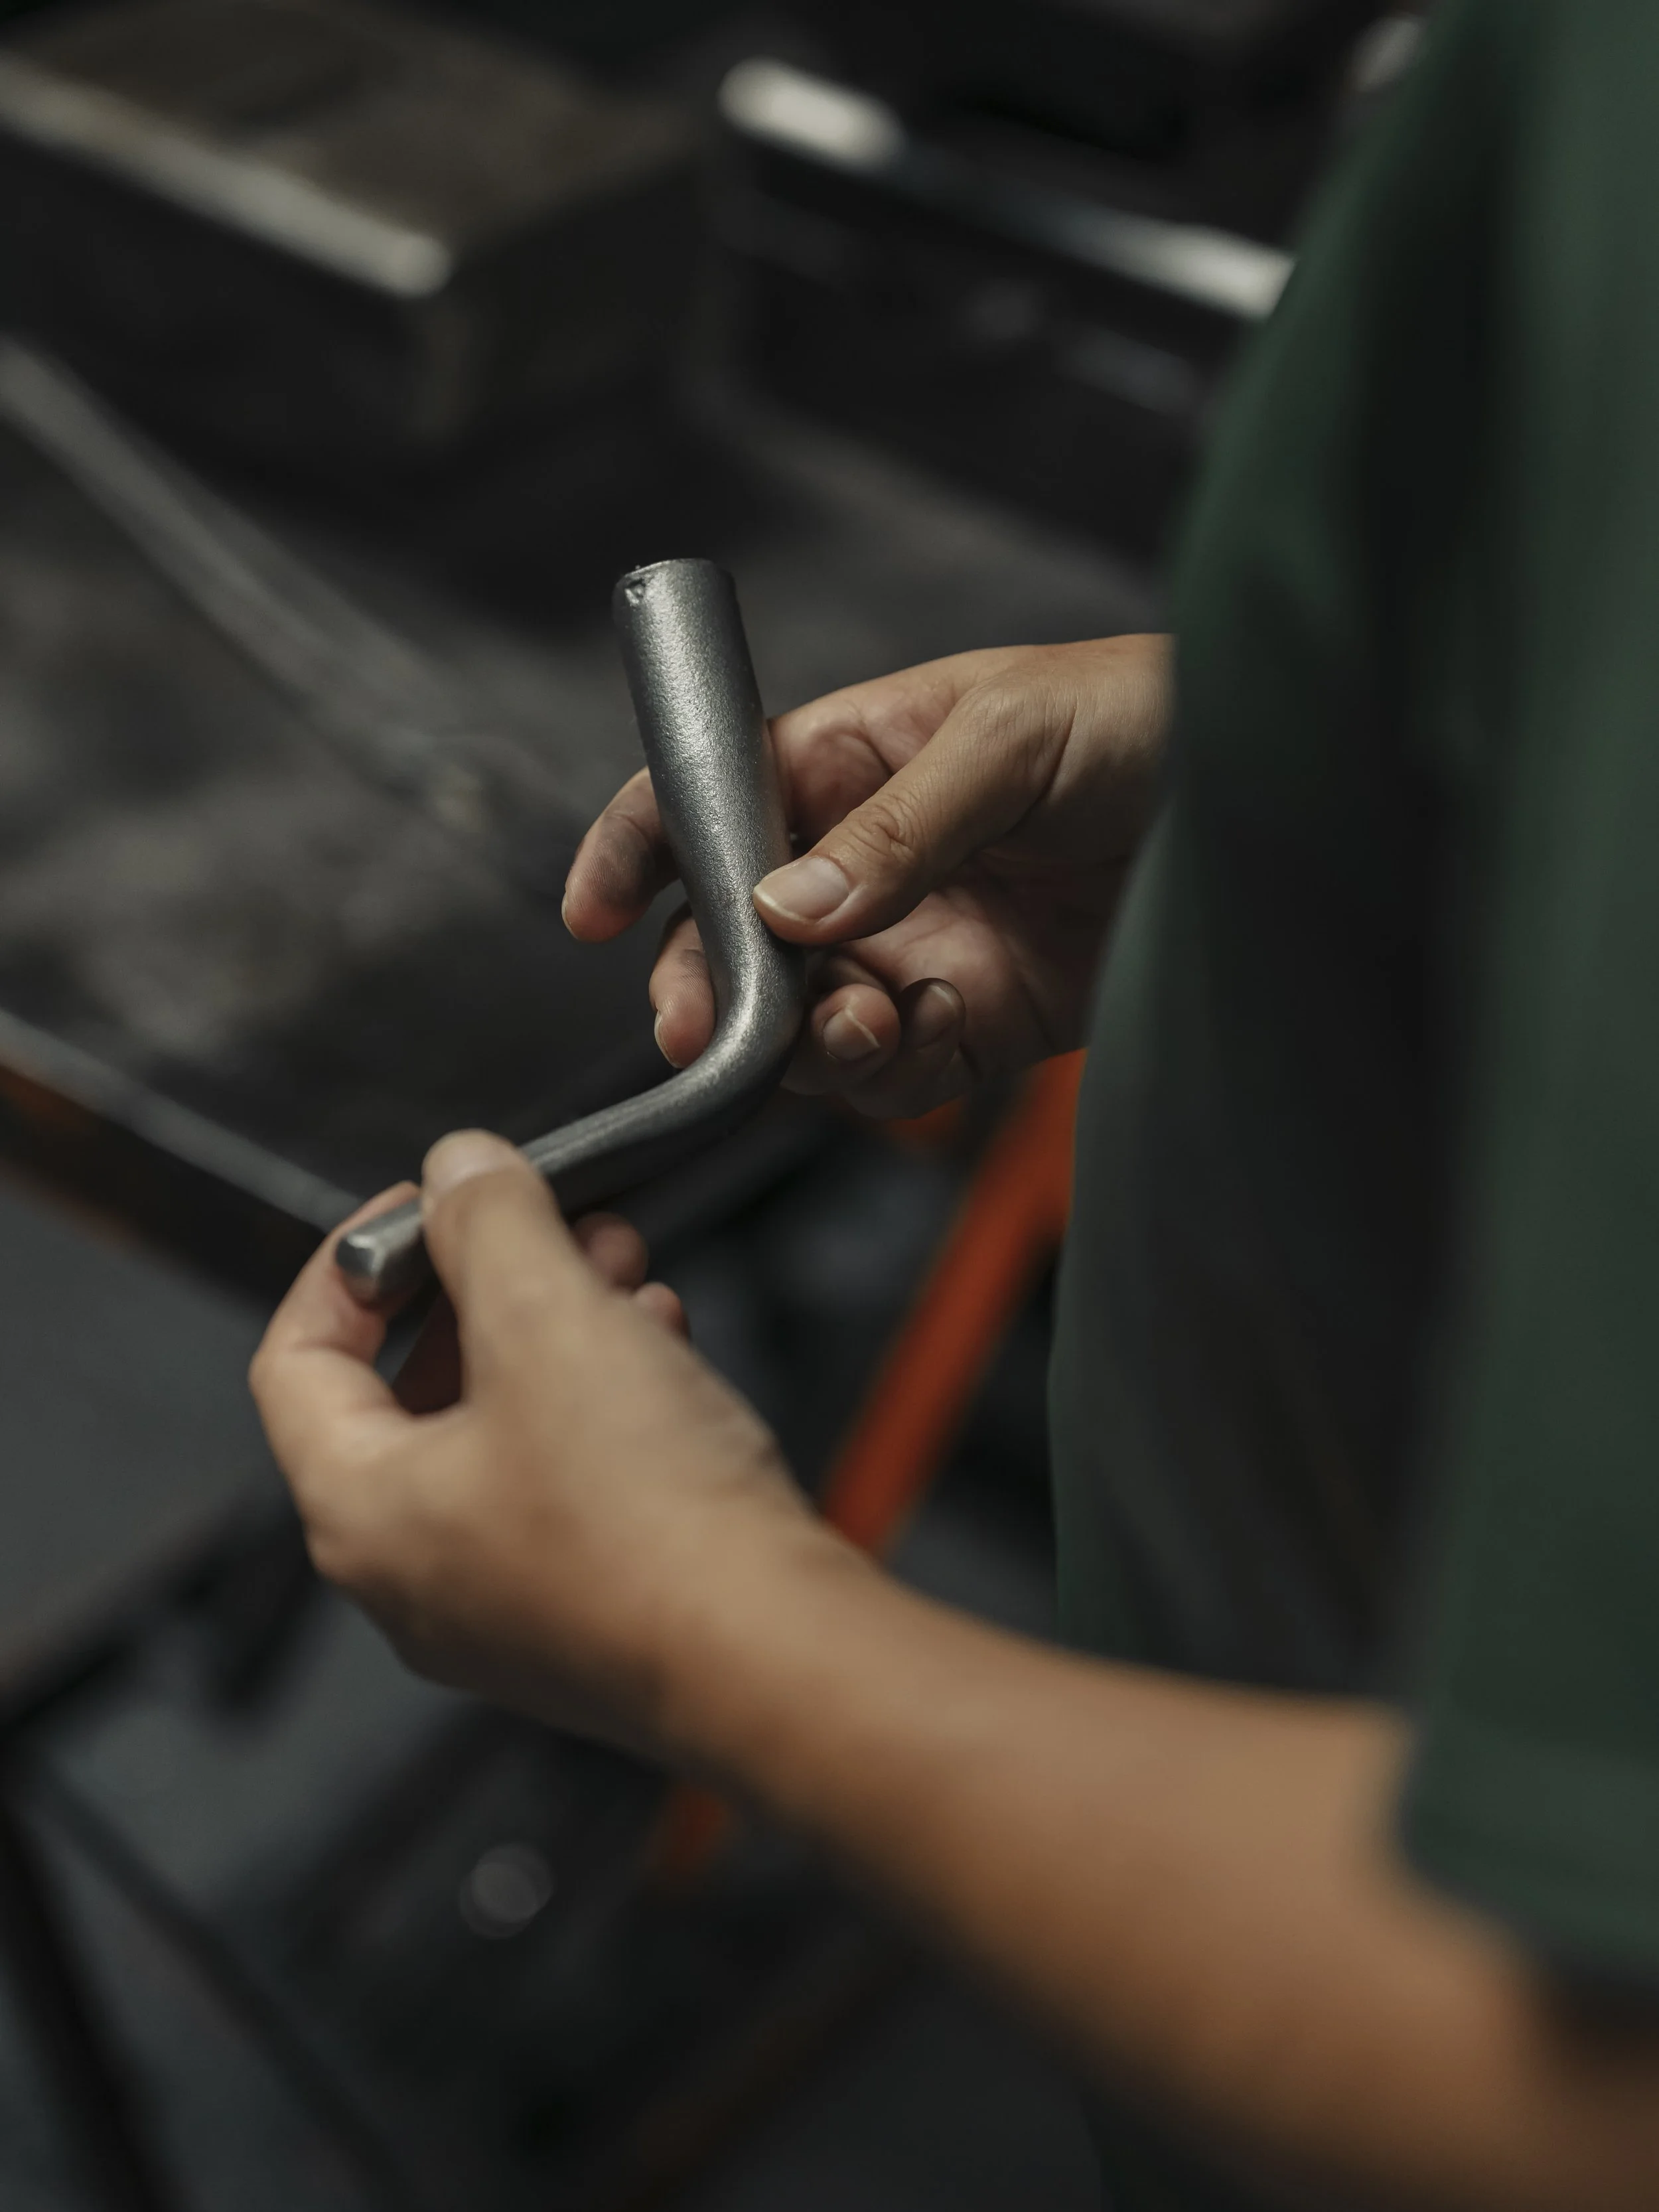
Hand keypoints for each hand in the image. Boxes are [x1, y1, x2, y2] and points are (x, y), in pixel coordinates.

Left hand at [251, 1133, 855, 1751]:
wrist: (774, 1656)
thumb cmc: (646, 1515)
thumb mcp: (548, 1314)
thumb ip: (489, 1221)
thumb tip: (459, 1167)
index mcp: (362, 1514)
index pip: (295, 1361)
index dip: (350, 1263)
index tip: (421, 1204)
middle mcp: (415, 1578)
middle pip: (409, 1392)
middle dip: (487, 1284)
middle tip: (550, 1222)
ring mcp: (503, 1609)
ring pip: (500, 1432)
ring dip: (556, 1331)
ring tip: (626, 1267)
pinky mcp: (590, 1617)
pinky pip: (567, 1483)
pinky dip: (602, 1401)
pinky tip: (665, 1347)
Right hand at [563, 635, 1169, 1117]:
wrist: (1277, 806)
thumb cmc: (1145, 717)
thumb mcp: (1011, 737)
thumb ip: (897, 825)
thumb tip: (785, 906)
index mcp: (852, 761)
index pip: (712, 803)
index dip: (637, 850)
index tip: (587, 908)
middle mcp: (869, 863)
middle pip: (737, 940)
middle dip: (713, 987)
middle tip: (716, 1023)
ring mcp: (919, 947)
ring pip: (803, 1021)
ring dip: (805, 1043)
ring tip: (858, 1025)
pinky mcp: (980, 1021)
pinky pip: (894, 1073)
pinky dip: (888, 1075)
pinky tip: (929, 1034)